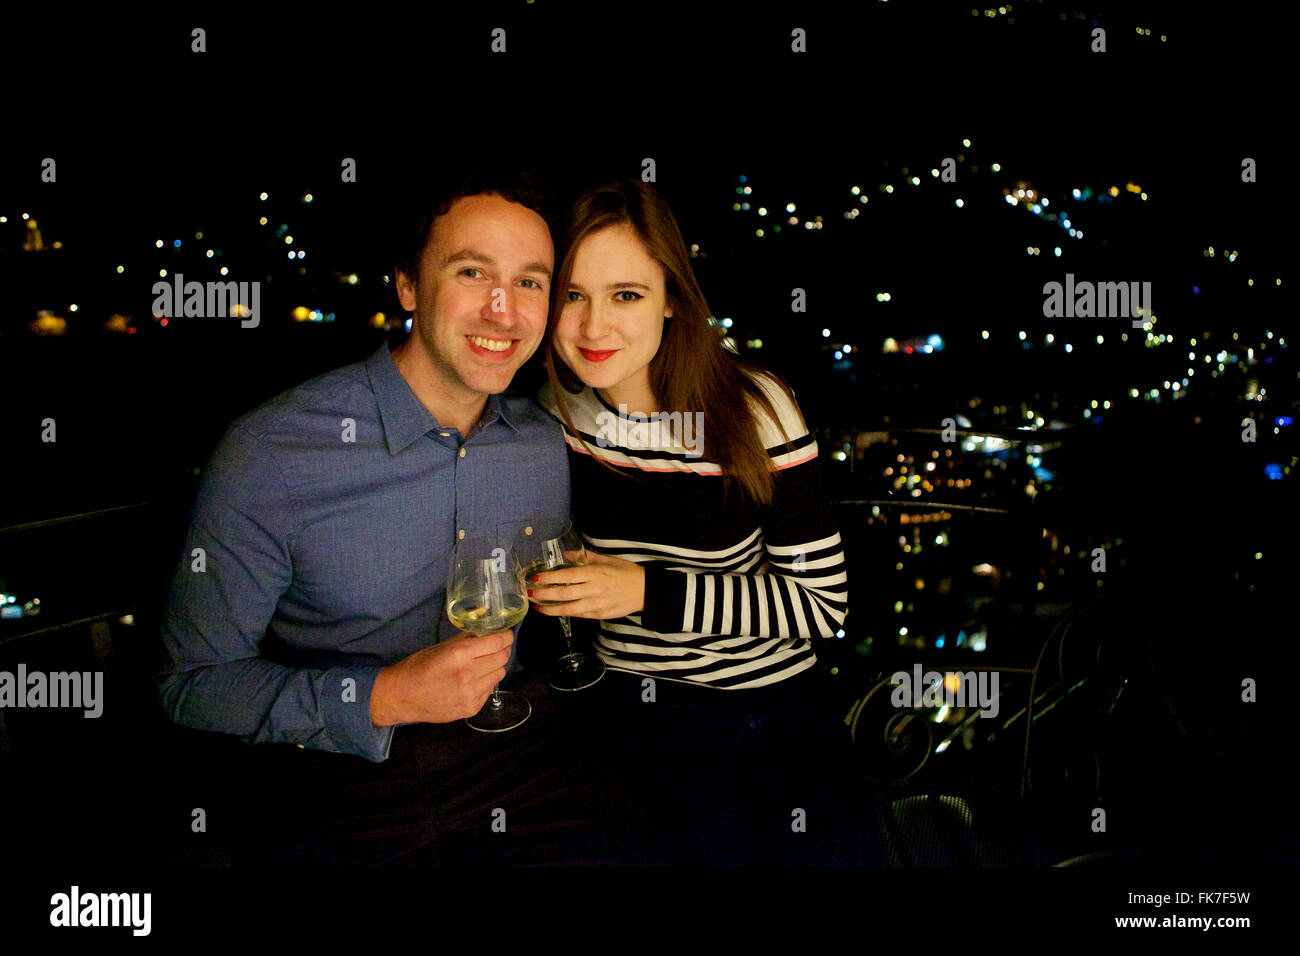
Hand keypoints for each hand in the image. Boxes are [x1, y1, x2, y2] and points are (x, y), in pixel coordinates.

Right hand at [370, 630, 512, 725]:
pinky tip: (471, 682)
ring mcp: (471, 694)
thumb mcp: (442, 646)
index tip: (505, 635)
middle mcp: (468, 674)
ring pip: (499, 674)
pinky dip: (485, 684)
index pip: (497, 642)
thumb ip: (466, 639)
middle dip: (501, 650)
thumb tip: (485, 631)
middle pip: (502, 658)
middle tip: (495, 648)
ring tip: (481, 666)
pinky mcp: (471, 708)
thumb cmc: (419, 667)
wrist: (402, 696)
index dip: (505, 637)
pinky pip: (489, 691)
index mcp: (460, 654)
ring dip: (494, 667)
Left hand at [528, 549, 644, 620]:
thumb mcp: (606, 559)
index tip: (536, 578)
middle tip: (530, 593)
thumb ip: (584, 557)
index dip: (549, 578)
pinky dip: (566, 613)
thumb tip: (565, 554)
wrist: (645, 591)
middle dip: (544, 594)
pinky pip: (579, 615)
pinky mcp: (600, 615)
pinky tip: (556, 611)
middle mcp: (593, 589)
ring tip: (538, 607)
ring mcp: (596, 604)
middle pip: (563, 593)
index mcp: (594, 573)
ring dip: (550, 609)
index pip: (566, 576)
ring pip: (568, 609)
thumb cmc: (625, 572)